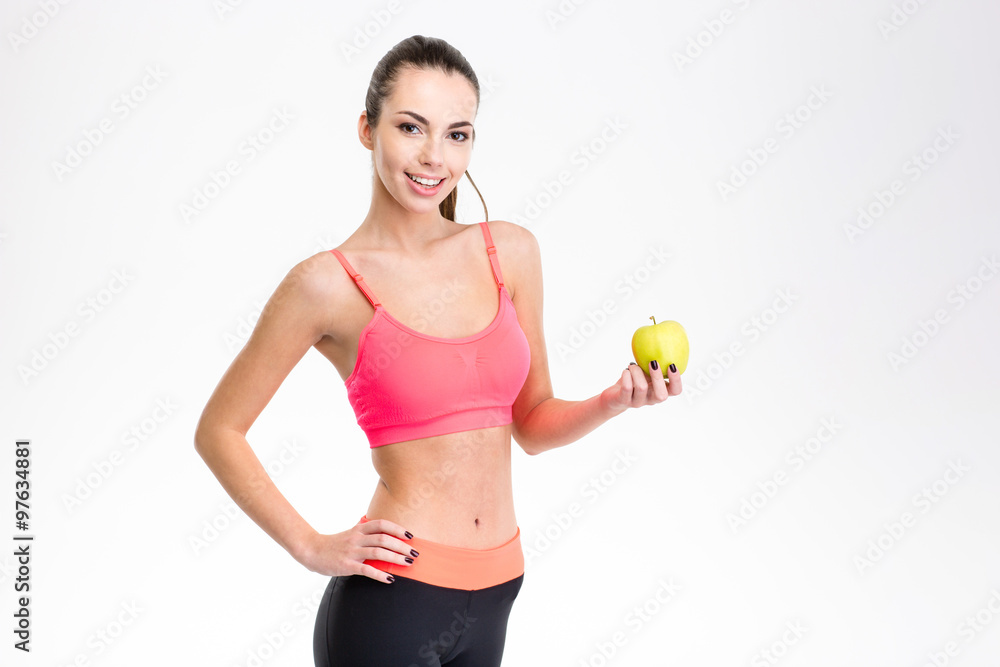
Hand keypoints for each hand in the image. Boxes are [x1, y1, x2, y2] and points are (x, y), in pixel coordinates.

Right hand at [294, 518, 417, 583]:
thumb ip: (366, 535)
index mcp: (359, 529)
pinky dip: (380, 575)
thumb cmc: (334, 544)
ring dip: (395, 558)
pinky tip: (390, 579)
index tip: (410, 535)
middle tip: (415, 553)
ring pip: (378, 552)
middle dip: (402, 546)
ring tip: (408, 563)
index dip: (398, 529)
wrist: (311, 550)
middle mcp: (357, 538)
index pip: (382, 524)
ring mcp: (352, 551)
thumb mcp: (351, 535)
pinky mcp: (346, 565)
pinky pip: (366, 570)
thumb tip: (387, 538)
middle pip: (384, 539)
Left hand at [602, 360, 681, 413]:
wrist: (615, 396)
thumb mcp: (645, 373)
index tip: (672, 365)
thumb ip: (653, 365)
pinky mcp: (624, 401)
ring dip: (637, 372)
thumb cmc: (633, 382)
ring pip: (642, 388)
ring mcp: (637, 402)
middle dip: (658, 377)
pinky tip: (626, 371)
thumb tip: (659, 344)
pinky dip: (627, 376)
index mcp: (659, 391)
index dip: (676, 380)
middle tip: (653, 362)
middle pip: (661, 395)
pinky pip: (627, 388)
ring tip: (632, 366)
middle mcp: (651, 400)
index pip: (675, 391)